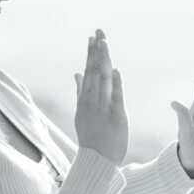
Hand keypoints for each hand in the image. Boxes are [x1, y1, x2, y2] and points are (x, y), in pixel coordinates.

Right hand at [74, 29, 127, 165]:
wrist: (97, 161)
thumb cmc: (92, 138)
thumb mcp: (82, 113)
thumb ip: (80, 92)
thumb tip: (77, 73)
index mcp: (84, 100)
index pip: (88, 72)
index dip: (90, 54)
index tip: (92, 38)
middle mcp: (92, 102)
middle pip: (94, 72)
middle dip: (97, 51)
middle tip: (99, 32)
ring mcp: (103, 109)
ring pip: (102, 81)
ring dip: (103, 61)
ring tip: (104, 42)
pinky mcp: (116, 118)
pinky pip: (115, 98)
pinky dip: (115, 84)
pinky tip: (115, 69)